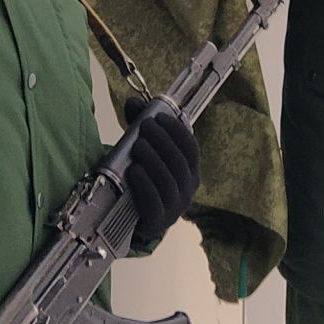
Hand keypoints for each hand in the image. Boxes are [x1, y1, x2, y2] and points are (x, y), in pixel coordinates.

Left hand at [120, 97, 200, 241]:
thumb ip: (141, 127)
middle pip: (179, 162)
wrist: (136, 217)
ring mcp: (175, 207)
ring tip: (137, 145)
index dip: (177, 131)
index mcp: (190, 170)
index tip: (159, 117)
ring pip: (168, 181)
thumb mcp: (146, 152)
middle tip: (144, 127)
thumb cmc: (146, 180)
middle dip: (162, 141)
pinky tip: (134, 170)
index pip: (191, 148)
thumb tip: (133, 102)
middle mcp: (187, 189)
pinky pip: (155, 202)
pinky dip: (145, 184)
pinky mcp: (158, 221)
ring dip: (153, 159)